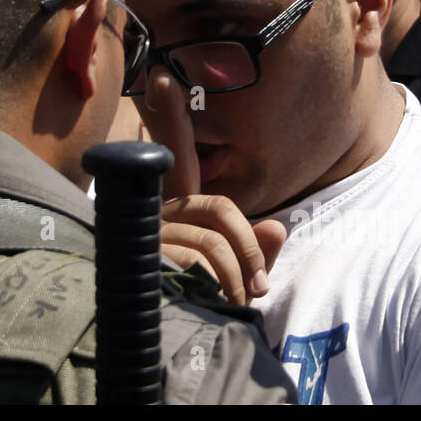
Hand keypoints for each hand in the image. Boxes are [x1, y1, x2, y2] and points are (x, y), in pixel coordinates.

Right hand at [137, 68, 286, 304]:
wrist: (155, 344)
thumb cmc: (194, 304)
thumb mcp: (232, 277)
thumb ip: (254, 250)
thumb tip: (276, 229)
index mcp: (174, 209)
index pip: (174, 155)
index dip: (168, 115)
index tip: (162, 77)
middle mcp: (156, 214)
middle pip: (217, 206)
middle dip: (248, 247)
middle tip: (261, 287)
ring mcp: (148, 236)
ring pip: (214, 240)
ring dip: (238, 278)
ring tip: (240, 307)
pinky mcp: (144, 258)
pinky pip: (199, 262)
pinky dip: (219, 287)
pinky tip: (215, 305)